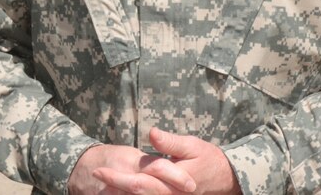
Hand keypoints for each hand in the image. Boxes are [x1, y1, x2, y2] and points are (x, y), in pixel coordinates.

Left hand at [67, 129, 240, 194]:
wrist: (225, 177)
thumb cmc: (207, 158)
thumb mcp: (191, 145)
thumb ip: (170, 142)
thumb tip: (152, 132)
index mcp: (171, 184)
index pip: (139, 183)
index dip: (117, 177)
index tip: (98, 170)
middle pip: (136, 193)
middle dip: (114, 185)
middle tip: (95, 174)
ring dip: (120, 192)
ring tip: (101, 184)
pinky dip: (133, 194)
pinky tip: (119, 189)